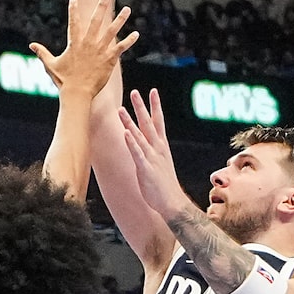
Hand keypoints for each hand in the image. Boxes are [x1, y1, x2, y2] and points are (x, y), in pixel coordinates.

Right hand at [29, 0, 137, 98]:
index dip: (73, 10)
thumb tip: (31, 45)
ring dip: (121, 19)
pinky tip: (136, 34)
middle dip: (101, 7)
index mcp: (74, 43)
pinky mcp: (109, 59)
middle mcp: (88, 44)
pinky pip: (121, 47)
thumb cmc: (63, 81)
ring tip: (128, 9)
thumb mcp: (51, 65)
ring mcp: (100, 50)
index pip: (73, 23)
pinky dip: (129, 41)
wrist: (77, 94)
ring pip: (112, 31)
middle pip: (96, 21)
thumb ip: (42, 53)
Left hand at [119, 89, 191, 221]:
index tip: (152, 91)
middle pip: (148, 123)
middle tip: (135, 92)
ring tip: (121, 109)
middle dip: (142, 107)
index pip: (158, 121)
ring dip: (129, 122)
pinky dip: (132, 142)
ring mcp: (152, 158)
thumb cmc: (163, 185)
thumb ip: (151, 154)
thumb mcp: (158, 165)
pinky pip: (137, 153)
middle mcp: (157, 149)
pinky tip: (125, 133)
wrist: (172, 202)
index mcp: (161, 146)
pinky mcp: (145, 169)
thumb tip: (145, 147)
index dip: (155, 106)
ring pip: (139, 136)